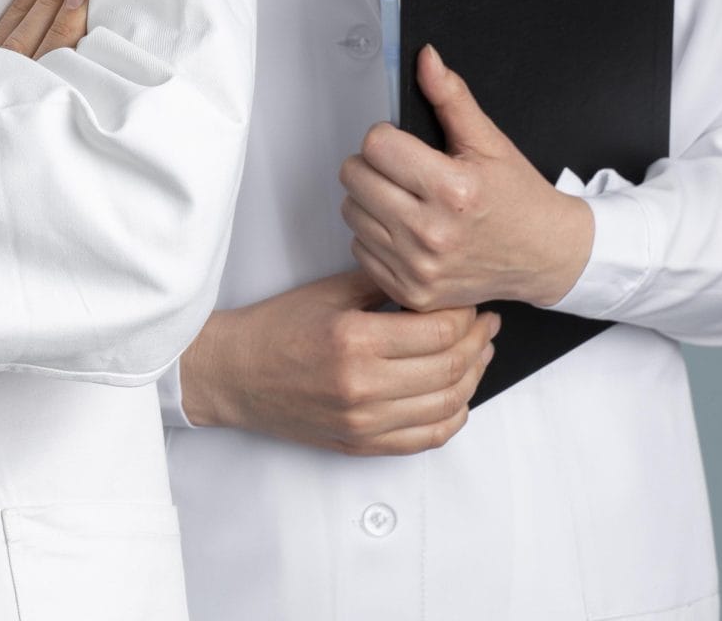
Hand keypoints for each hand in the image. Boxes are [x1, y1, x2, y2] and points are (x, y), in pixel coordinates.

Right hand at [178, 269, 495, 454]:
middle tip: (487, 323)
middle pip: (450, 367)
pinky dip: (454, 417)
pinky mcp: (362, 443)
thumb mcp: (327, 292)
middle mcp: (363, 385)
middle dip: (478, 342)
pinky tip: (458, 395)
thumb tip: (432, 279)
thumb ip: (382, 284)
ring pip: (448, 404)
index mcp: (353, 339)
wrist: (234, 374)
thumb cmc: (275, 328)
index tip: (473, 302)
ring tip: (478, 354)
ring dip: (474, 377)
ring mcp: (364, 421)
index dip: (466, 314)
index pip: (438, 329)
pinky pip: (428, 438)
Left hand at [341, 46, 594, 310]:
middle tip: (404, 171)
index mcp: (453, 190)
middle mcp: (433, 233)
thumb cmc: (519, 200)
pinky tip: (407, 230)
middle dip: (374, 165)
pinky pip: (359, 249)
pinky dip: (375, 237)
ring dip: (371, 200)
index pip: (375, 144)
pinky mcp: (411, 292)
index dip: (387, 137)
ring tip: (406, 199)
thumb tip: (425, 58)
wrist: (546, 256)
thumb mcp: (489, 142)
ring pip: (351, 212)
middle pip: (355, 177)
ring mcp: (420, 268)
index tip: (405, 145)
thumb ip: (451, 97)